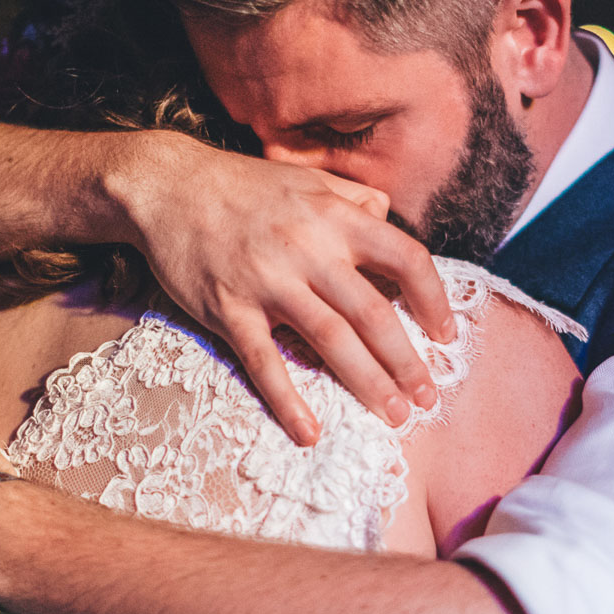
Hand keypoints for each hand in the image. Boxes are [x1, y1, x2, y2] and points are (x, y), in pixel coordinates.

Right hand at [121, 134, 455, 444]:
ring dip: (368, 383)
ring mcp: (268, 283)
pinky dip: (288, 401)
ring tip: (394, 415)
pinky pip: (264, 363)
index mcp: (336, 218)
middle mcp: (309, 251)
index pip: (405, 259)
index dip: (434, 301)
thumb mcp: (307, 179)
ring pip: (331, 341)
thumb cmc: (242, 186)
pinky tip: (310, 433)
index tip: (446, 335)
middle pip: (374, 314)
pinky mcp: (229, 309)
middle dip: (407, 362)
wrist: (167, 186)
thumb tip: (388, 217)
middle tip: (428, 398)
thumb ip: (352, 198)